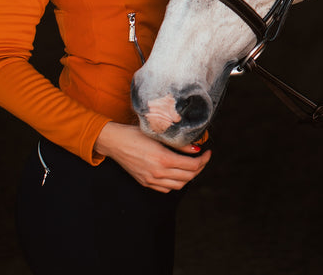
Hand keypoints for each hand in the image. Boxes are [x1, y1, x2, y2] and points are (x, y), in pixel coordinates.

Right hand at [95, 122, 211, 192]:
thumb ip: (179, 144)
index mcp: (163, 159)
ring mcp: (151, 180)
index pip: (192, 166)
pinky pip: (166, 189)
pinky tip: (177, 173)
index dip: (204, 160)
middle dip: (199, 168)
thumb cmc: (135, 134)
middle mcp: (158, 173)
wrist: (114, 142)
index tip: (207, 152)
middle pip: (188, 177)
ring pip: (178, 185)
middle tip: (202, 158)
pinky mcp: (145, 183)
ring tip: (192, 166)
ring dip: (189, 177)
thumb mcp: (159, 135)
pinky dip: (175, 183)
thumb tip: (197, 148)